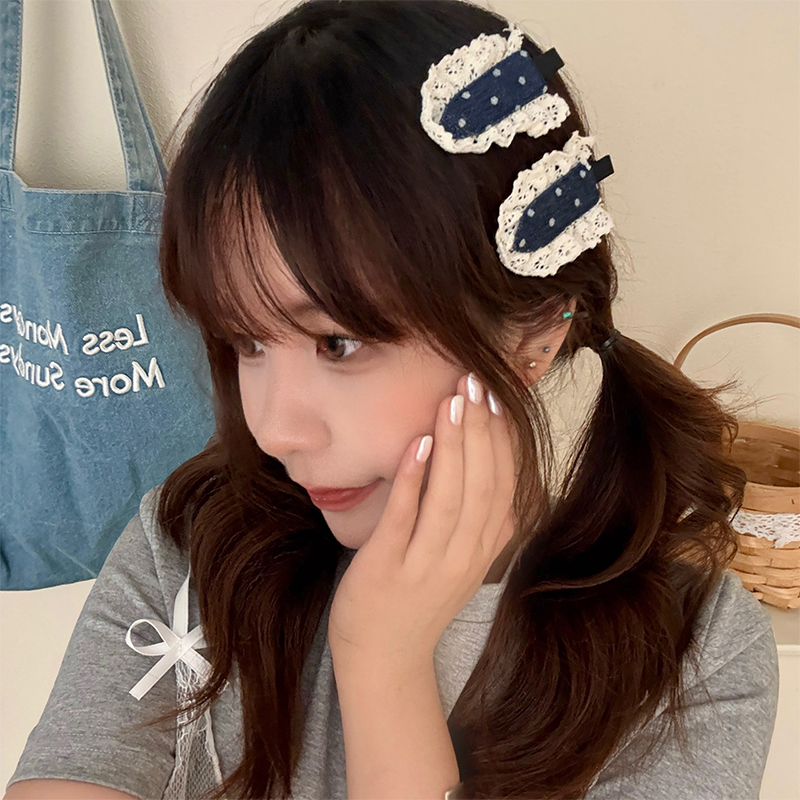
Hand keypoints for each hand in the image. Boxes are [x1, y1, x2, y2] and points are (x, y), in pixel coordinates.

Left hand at [327, 372, 516, 664]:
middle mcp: (464, 557)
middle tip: (474, 383)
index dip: (503, 440)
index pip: (505, 487)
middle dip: (481, 431)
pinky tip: (418, 444)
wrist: (384, 658)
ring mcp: (426, 565)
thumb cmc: (418, 598)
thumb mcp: (463, 561)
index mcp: (484, 550)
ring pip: (451, 499)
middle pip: (483, 487)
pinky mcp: (388, 568)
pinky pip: (405, 518)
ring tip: (452, 402)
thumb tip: (491, 461)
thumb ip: (481, 520)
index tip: (496, 398)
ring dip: (454, 447)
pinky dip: (414, 480)